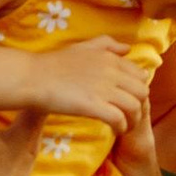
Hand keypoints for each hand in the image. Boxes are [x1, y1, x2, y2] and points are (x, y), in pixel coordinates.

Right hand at [24, 40, 158, 131]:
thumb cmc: (52, 64)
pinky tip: (114, 131)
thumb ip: (107, 44)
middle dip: (139, 107)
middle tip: (128, 117)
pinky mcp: (94, 106)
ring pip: (135, 107)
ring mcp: (104, 89)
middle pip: (142, 92)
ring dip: (132, 120)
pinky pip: (119, 119)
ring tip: (124, 127)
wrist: (32, 78)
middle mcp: (111, 72)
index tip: (127, 100)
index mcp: (110, 58)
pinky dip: (121, 128)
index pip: (140, 74)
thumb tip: (127, 48)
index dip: (137, 90)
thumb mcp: (82, 47)